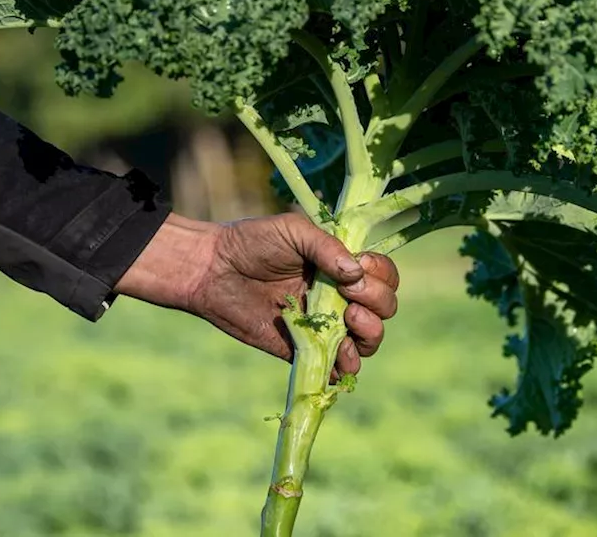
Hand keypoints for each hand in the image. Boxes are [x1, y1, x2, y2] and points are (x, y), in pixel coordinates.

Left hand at [115, 213, 399, 376]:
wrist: (212, 270)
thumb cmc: (251, 242)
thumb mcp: (293, 231)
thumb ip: (327, 247)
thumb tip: (356, 274)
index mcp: (341, 266)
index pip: (383, 275)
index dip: (380, 274)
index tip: (356, 268)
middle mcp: (339, 297)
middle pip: (384, 308)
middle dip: (377, 301)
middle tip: (347, 293)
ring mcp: (324, 325)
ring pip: (369, 341)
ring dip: (370, 333)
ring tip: (348, 320)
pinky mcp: (305, 350)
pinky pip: (338, 366)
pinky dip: (347, 364)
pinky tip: (340, 352)